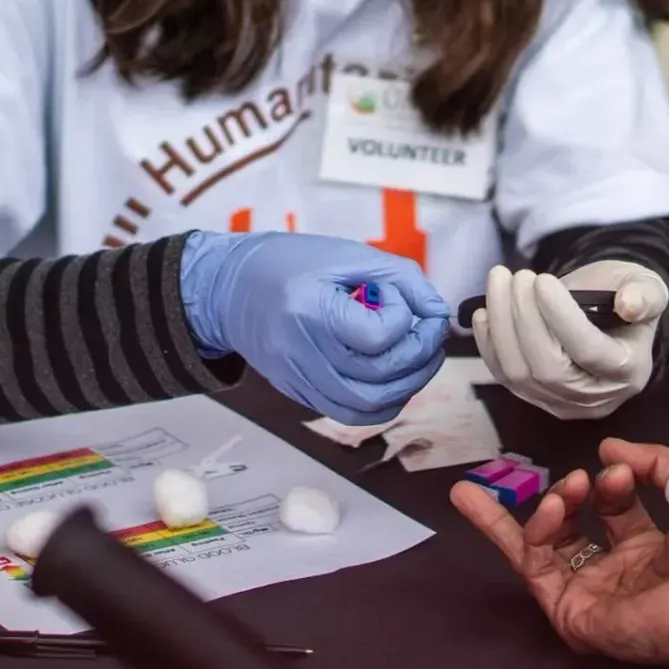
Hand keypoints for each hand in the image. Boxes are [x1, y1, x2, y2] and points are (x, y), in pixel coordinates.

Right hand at [180, 230, 449, 425]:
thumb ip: (402, 279)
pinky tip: (393, 378)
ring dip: (407, 385)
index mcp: (309, 309)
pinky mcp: (298, 394)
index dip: (402, 319)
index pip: (375, 336)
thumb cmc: (290, 263)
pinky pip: (350, 414)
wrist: (230, 289)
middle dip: (419, 357)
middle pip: (377, 377)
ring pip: (368, 406)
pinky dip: (382, 403)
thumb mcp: (349, 255)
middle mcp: (300, 352)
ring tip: (418, 357)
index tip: (397, 300)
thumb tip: (439, 314)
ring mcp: (297, 379)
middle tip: (428, 334)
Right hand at [451, 439, 668, 668]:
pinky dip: (535, 532)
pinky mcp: (569, 612)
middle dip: (562, 496)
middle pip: (568, 532)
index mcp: (647, 551)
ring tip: (564, 492)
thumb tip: (609, 448)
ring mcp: (588, 595)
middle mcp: (614, 573)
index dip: (609, 485)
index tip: (620, 471)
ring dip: (543, 511)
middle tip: (577, 477)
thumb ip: (656, 460)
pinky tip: (552, 507)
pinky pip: (536, 569)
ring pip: (541, 550)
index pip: (610, 512)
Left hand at [471, 260, 666, 419]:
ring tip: (500, 281)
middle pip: (549, 369)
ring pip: (519, 374)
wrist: (609, 317)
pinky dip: (488, 343)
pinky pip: (503, 376)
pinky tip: (484, 311)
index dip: (561, 317)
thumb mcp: (647, 288)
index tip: (542, 280)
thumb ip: (645, 295)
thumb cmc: (626, 298)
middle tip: (518, 276)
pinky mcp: (533, 398)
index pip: (590, 352)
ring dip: (502, 325)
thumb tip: (630, 304)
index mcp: (629, 371)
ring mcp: (560, 402)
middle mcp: (595, 397)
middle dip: (525, 319)